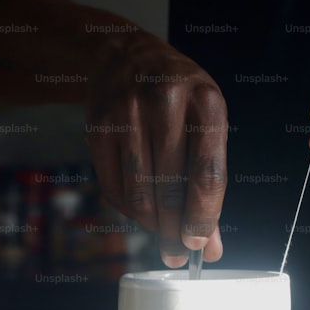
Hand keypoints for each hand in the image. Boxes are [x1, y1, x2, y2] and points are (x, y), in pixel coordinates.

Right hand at [85, 33, 227, 266]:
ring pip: (139, 191)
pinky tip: (140, 215)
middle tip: (178, 255)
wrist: (123, 53)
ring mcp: (126, 112)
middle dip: (175, 229)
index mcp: (205, 101)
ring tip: (161, 238)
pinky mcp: (98, 126)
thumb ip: (209, 181)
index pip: (207, 172)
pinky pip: (114, 186)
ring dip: (151, 224)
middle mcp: (165, 103)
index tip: (200, 244)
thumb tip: (212, 244)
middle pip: (171, 187)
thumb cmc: (176, 96)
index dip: (204, 215)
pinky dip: (128, 210)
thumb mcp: (204, 123)